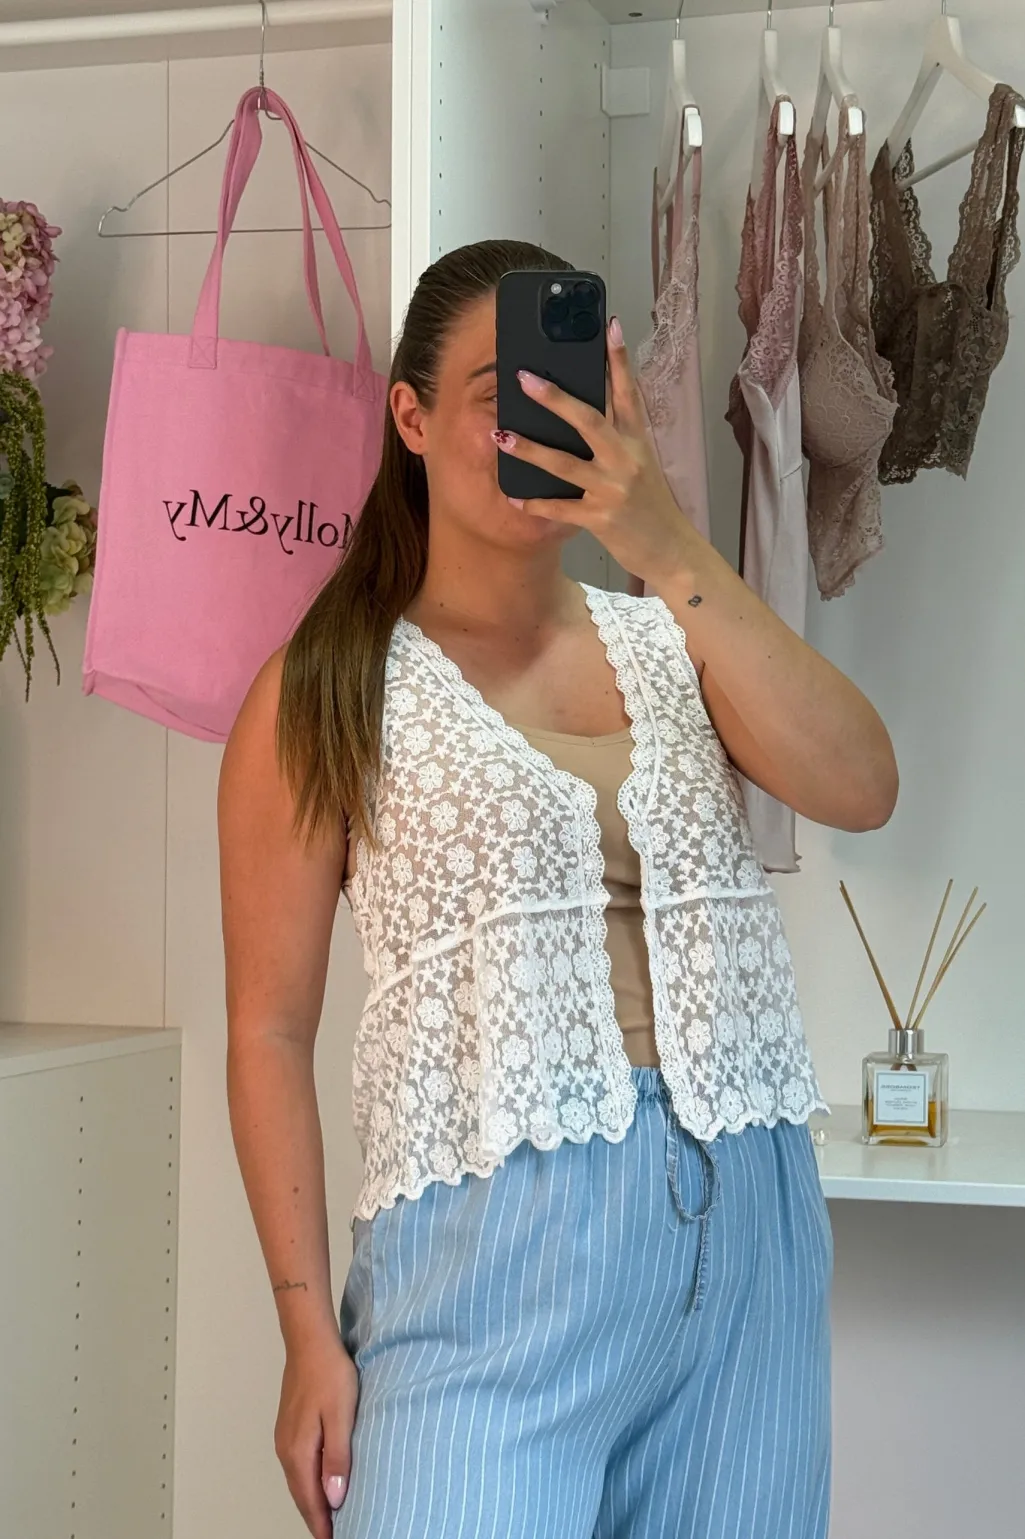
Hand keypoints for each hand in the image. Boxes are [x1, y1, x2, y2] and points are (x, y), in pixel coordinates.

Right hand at [275, 1334, 357, 1537]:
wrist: (310, 1341)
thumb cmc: (330, 1374)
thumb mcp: (342, 1416)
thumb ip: (337, 1459)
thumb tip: (334, 1498)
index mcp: (299, 1451)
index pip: (310, 1501)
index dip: (323, 1525)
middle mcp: (286, 1450)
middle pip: (301, 1495)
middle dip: (317, 1519)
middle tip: (334, 1534)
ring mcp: (285, 1438)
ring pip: (298, 1481)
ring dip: (312, 1502)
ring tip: (330, 1518)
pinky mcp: (289, 1427)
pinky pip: (298, 1466)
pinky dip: (308, 1482)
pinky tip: (321, 1483)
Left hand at [491, 316, 697, 586]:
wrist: (672, 551)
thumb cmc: (651, 506)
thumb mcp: (642, 467)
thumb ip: (617, 441)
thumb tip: (582, 416)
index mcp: (638, 443)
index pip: (628, 394)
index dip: (619, 360)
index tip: (610, 326)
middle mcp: (626, 460)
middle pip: (589, 420)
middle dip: (555, 398)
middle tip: (524, 378)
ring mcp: (613, 489)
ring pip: (565, 463)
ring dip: (531, 449)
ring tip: (501, 435)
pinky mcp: (601, 518)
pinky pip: (561, 508)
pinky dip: (536, 503)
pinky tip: (514, 496)